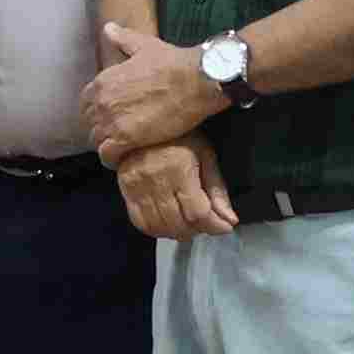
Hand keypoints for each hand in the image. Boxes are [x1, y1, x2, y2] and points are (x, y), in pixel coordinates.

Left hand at [81, 20, 225, 165]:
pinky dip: (113, 159)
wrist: (196, 79)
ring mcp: (111, 120)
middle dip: (101, 130)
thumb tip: (108, 28)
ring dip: (107, 145)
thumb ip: (122, 39)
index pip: (85, 104)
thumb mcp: (144, 45)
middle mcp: (101, 101)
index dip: (97, 112)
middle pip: (89, 124)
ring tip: (123, 148)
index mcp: (102, 81)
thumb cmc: (172, 62)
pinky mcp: (125, 138)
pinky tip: (124, 159)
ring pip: (96, 141)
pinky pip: (107, 155)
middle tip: (118, 135)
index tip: (111, 117)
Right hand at [117, 135, 237, 242]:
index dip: (215, 226)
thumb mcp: (206, 155)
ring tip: (189, 223)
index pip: (198, 212)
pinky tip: (168, 223)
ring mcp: (136, 186)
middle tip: (208, 223)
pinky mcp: (125, 190)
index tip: (225, 227)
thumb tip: (229, 219)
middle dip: (198, 230)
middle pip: (179, 224)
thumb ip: (217, 189)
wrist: (143, 121)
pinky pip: (140, 222)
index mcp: (179, 168)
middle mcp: (155, 179)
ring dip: (178, 233)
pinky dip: (157, 230)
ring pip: (159, 227)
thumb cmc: (181, 136)